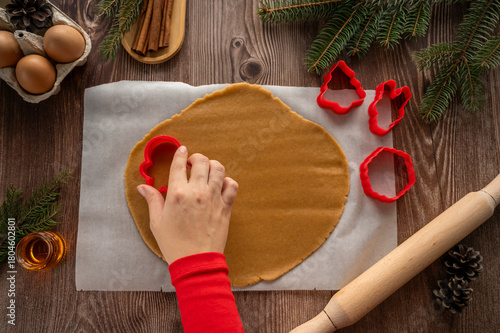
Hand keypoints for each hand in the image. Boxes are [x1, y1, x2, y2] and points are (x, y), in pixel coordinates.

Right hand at [137, 146, 238, 263]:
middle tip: (193, 164)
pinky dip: (227, 181)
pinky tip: (220, 186)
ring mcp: (213, 198)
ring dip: (212, 166)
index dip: (180, 154)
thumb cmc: (174, 244)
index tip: (182, 150)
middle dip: (196, 158)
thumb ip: (152, 200)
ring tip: (207, 171)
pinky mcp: (226, 206)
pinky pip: (232, 185)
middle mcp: (196, 192)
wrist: (196, 261)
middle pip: (201, 161)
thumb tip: (142, 186)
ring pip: (218, 169)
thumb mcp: (157, 222)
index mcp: (177, 194)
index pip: (178, 165)